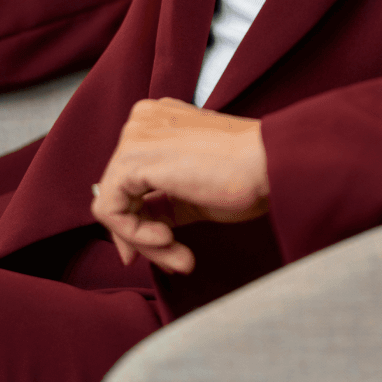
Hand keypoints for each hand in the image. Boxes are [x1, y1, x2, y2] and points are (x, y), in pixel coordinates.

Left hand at [90, 97, 269, 274]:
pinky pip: (111, 210)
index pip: (130, 180)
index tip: (165, 247)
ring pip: (114, 204)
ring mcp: (134, 136)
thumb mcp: (193, 192)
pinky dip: (135, 235)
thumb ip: (161, 205)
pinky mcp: (132, 158)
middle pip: (119, 192)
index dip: (140, 221)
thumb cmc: (247, 174)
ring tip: (178, 258)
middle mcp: (141, 121)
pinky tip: (168, 240)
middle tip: (176, 260)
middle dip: (144, 236)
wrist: (270, 163)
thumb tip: (131, 239)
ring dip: (144, 242)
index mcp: (158, 122)